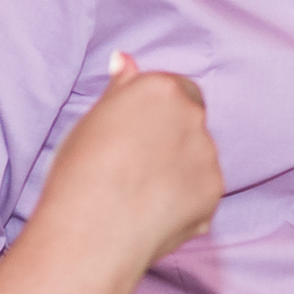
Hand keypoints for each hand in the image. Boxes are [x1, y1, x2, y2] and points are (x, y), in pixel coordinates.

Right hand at [38, 51, 219, 265]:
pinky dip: (184, 200)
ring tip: (139, 194)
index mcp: (160, 90)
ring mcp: (207, 156)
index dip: (155, 113)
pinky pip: (201, 192)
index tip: (135, 134)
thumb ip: (120, 90)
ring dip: (179, 170)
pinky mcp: (213, 193)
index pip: (175, 90)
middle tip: (135, 166)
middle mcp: (191, 116)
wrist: (92, 233)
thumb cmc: (80, 173)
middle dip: (171, 139)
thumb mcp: (91, 121)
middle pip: (190, 121)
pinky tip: (152, 213)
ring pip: (198, 158)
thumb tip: (124, 60)